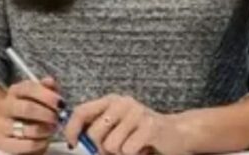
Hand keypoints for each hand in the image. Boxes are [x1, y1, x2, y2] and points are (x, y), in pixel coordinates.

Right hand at [0, 76, 64, 154]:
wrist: (5, 124)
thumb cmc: (29, 107)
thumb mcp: (38, 94)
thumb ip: (47, 87)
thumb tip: (50, 82)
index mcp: (15, 91)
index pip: (30, 88)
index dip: (48, 96)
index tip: (61, 103)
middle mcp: (6, 106)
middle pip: (28, 108)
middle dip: (47, 114)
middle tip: (57, 118)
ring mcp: (3, 125)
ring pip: (27, 129)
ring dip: (45, 130)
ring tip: (52, 129)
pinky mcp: (3, 143)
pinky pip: (25, 145)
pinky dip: (39, 143)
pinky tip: (45, 140)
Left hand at [62, 94, 189, 154]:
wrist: (176, 133)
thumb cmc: (142, 132)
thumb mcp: (117, 126)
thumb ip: (98, 129)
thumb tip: (76, 142)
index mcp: (111, 100)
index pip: (81, 111)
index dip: (72, 129)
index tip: (72, 144)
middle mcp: (122, 102)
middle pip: (94, 134)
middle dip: (101, 149)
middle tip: (116, 150)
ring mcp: (137, 113)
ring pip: (111, 145)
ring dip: (120, 153)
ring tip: (133, 146)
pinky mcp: (149, 126)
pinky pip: (127, 150)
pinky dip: (134, 154)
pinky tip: (143, 148)